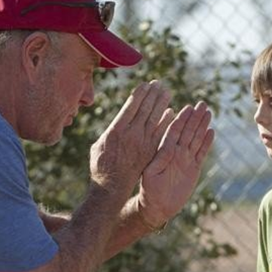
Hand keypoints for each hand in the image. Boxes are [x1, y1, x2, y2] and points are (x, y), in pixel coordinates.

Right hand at [89, 81, 173, 198]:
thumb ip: (111, 130)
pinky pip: (161, 134)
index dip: (140, 94)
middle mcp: (131, 135)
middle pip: (145, 109)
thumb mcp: (99, 144)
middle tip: (159, 84)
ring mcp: (142, 143)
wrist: (112, 186)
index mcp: (116, 130)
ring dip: (161, 104)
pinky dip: (166, 122)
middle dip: (152, 95)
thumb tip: (120, 120)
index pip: (131, 107)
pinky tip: (171, 112)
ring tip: (166, 93)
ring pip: (154, 119)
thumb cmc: (102, 164)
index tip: (145, 84)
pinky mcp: (151, 151)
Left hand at [137, 101, 214, 227]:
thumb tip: (169, 146)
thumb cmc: (149, 189)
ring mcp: (185, 159)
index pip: (174, 131)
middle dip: (194, 118)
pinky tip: (211, 131)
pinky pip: (201, 153)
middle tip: (202, 104)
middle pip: (187, 131)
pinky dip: (207, 143)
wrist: (157, 206)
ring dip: (202, 126)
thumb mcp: (151, 173)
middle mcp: (176, 152)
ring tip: (208, 113)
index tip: (188, 107)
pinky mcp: (193, 168)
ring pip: (196, 139)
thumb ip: (160, 159)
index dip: (181, 119)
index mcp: (165, 151)